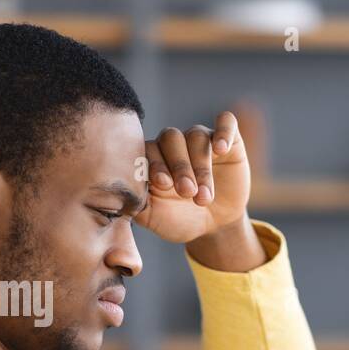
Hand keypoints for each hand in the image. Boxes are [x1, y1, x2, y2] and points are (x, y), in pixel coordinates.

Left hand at [135, 111, 249, 243]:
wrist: (215, 227)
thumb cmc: (180, 220)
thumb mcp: (154, 217)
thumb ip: (136, 202)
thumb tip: (120, 191)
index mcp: (153, 157)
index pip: (149, 148)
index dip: (156, 163)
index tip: (163, 184)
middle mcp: (175, 144)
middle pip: (172, 138)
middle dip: (179, 166)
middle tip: (187, 192)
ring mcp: (201, 140)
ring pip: (197, 137)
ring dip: (201, 167)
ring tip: (204, 197)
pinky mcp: (228, 142)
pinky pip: (226, 122)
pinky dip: (223, 132)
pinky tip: (221, 149)